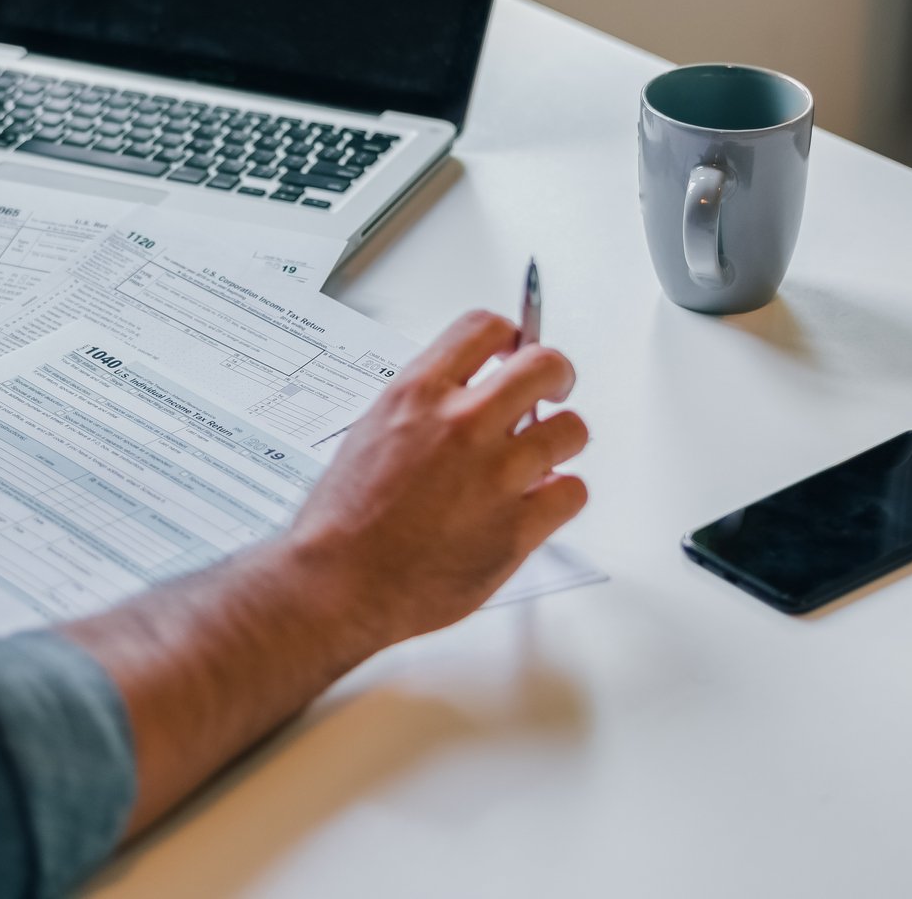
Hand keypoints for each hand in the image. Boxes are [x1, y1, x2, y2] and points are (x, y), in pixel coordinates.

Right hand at [284, 310, 588, 644]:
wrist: (338, 582)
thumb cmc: (342, 520)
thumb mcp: (371, 431)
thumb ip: (424, 408)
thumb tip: (462, 399)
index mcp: (418, 394)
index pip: (484, 327)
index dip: (510, 335)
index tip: (515, 348)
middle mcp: (462, 424)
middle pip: (545, 366)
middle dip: (556, 375)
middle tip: (551, 391)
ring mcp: (496, 475)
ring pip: (571, 429)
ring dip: (559, 439)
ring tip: (540, 457)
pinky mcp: (517, 527)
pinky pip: (573, 492)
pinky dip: (561, 495)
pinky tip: (539, 501)